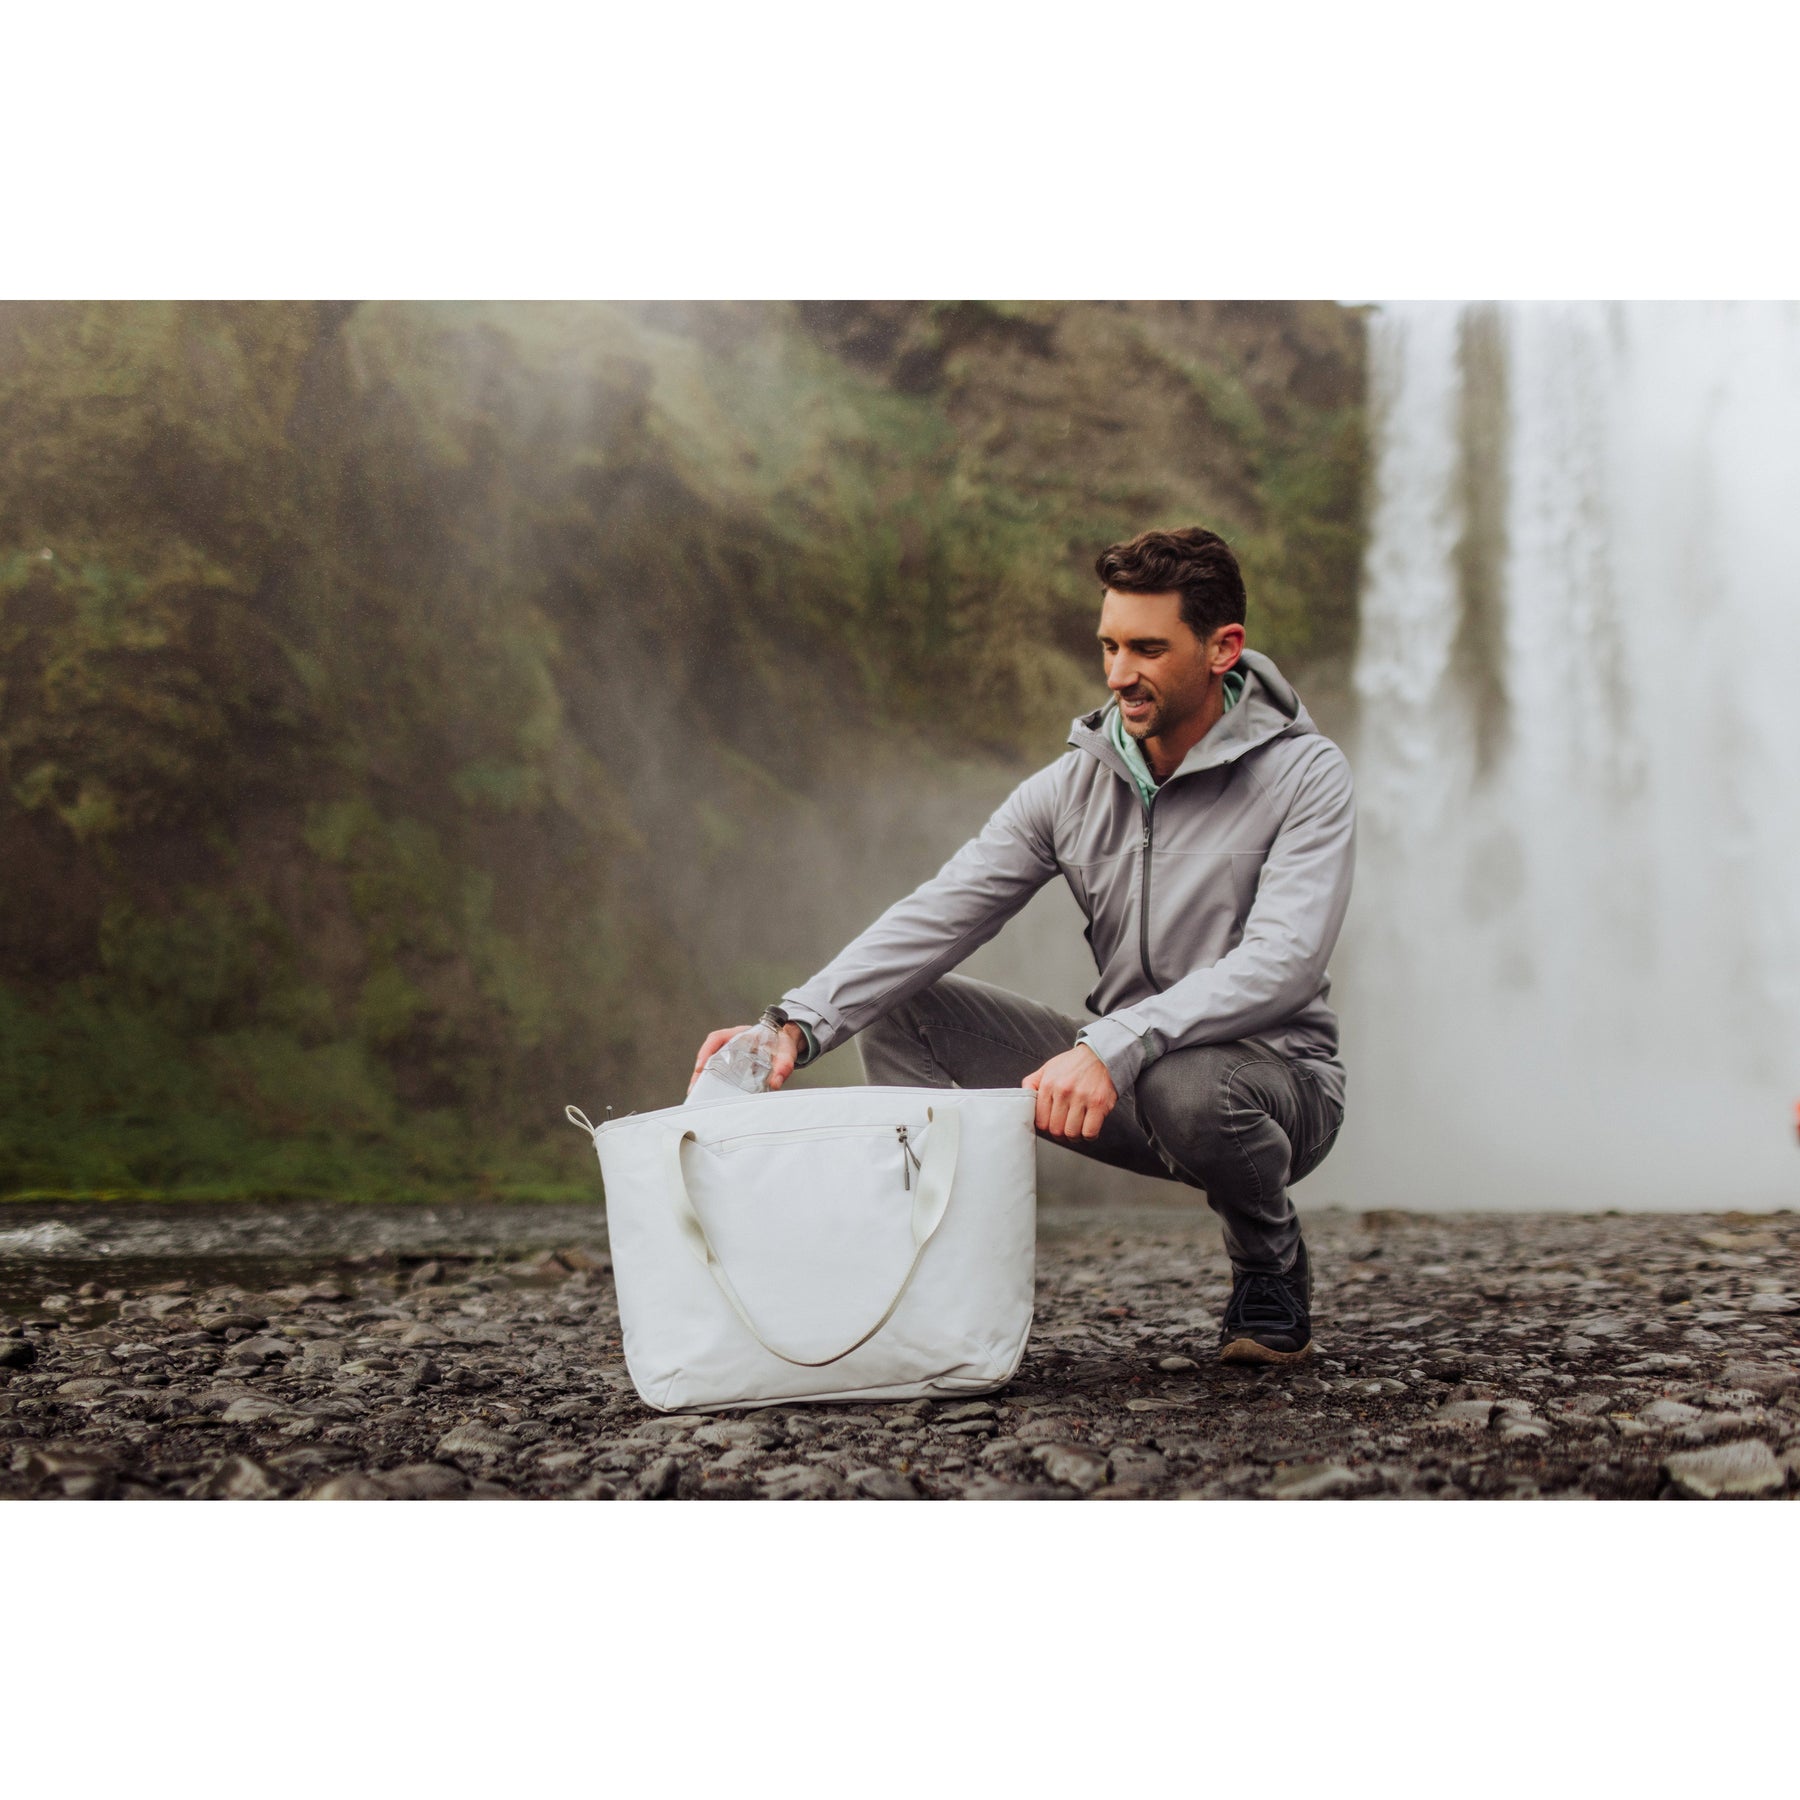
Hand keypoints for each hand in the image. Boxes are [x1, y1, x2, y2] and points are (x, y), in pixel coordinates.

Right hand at [689, 1022, 804, 1093]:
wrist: (787, 1043)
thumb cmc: (783, 1044)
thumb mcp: (786, 1052)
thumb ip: (783, 1065)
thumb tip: (775, 1082)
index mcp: (741, 1034)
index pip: (717, 1038)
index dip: (706, 1051)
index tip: (701, 1066)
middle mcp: (732, 1042)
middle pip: (709, 1054)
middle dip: (700, 1071)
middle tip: (694, 1088)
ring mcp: (730, 1053)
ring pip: (711, 1064)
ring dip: (703, 1078)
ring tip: (698, 1095)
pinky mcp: (733, 1064)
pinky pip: (718, 1071)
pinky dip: (712, 1082)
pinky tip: (711, 1095)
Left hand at [1021, 1044, 1116, 1139]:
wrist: (1100, 1054)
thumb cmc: (1073, 1064)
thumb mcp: (1047, 1068)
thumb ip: (1031, 1083)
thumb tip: (1023, 1098)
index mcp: (1048, 1084)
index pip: (1040, 1121)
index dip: (1046, 1128)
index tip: (1052, 1125)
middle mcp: (1063, 1091)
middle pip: (1055, 1130)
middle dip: (1059, 1134)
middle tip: (1064, 1129)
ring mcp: (1082, 1098)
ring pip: (1072, 1133)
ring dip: (1074, 1137)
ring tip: (1076, 1129)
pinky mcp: (1099, 1104)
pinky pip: (1090, 1132)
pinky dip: (1088, 1135)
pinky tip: (1088, 1128)